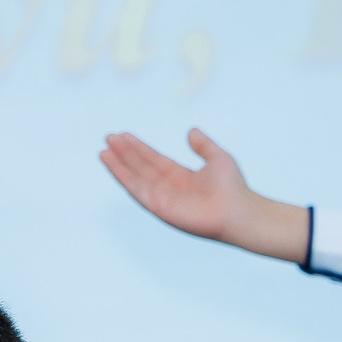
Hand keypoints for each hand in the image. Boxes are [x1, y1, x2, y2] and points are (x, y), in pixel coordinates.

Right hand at [99, 128, 310, 263]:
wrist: (237, 211)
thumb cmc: (232, 188)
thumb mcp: (217, 157)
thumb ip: (203, 145)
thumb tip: (191, 130)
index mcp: (180, 176)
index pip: (153, 159)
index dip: (138, 147)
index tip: (124, 135)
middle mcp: (168, 187)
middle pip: (140, 166)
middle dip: (124, 152)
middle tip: (109, 136)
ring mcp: (162, 198)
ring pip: (134, 177)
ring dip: (118, 164)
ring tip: (104, 149)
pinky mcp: (158, 206)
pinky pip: (136, 189)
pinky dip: (122, 176)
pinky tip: (111, 162)